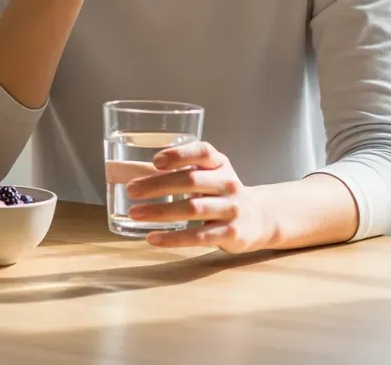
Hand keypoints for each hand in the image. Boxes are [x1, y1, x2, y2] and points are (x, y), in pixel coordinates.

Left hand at [125, 142, 272, 253]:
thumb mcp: (209, 175)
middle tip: (131, 190)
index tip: (155, 161)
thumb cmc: (221, 193)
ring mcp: (231, 209)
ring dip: (160, 211)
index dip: (179, 155)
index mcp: (220, 164)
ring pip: (193, 209)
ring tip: (135, 213)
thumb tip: (132, 172)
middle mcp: (227, 184)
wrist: (259, 218)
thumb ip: (181, 171)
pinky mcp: (231, 233)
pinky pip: (198, 236)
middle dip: (158, 185)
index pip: (203, 152)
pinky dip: (173, 238)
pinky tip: (153, 238)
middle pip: (191, 180)